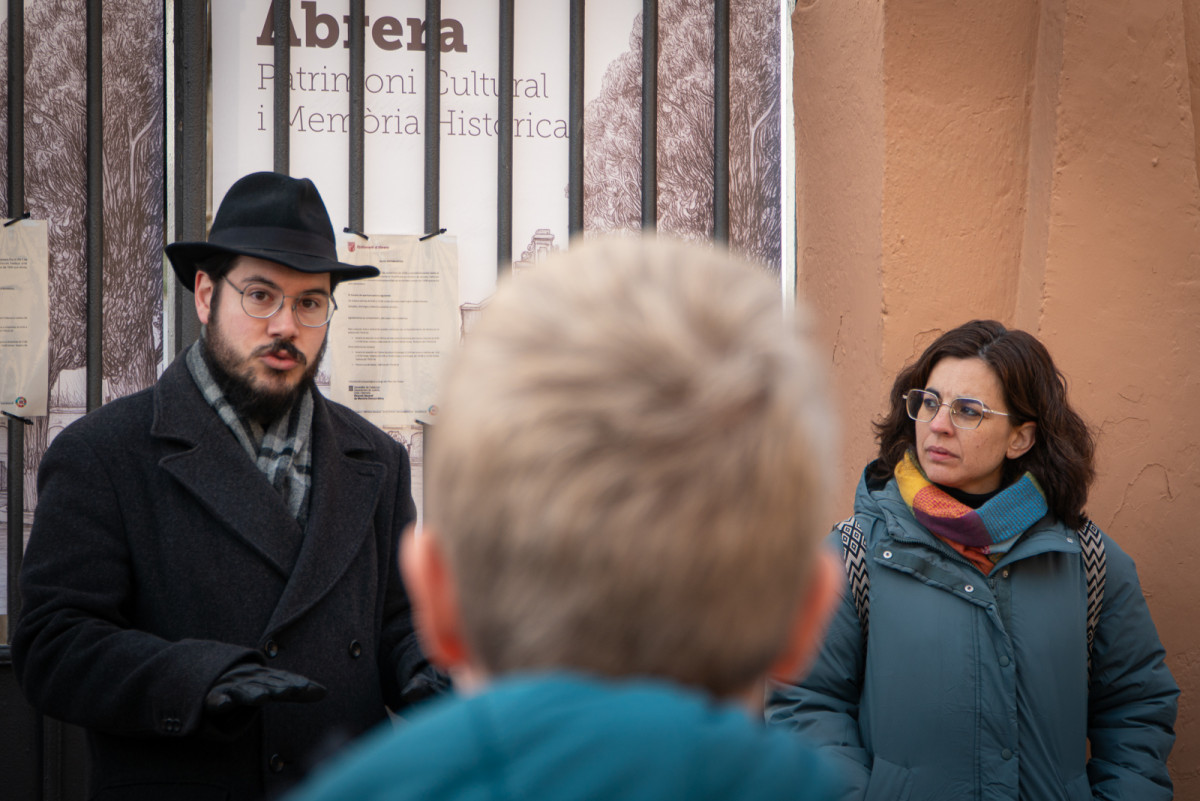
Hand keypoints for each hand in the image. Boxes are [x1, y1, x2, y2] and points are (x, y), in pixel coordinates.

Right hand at [204, 663, 326, 715]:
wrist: (211, 676)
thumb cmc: (248, 684)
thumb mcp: (272, 686)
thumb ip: (297, 691)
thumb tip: (325, 692)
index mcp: (265, 677)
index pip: (281, 679)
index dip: (292, 682)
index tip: (303, 686)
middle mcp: (249, 679)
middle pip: (264, 684)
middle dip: (275, 687)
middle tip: (287, 691)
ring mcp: (229, 688)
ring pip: (241, 691)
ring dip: (251, 693)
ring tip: (262, 697)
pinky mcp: (211, 698)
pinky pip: (214, 700)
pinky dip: (218, 701)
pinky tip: (222, 703)